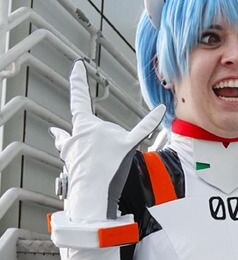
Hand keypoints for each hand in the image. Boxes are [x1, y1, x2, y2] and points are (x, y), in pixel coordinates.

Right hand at [51, 60, 164, 223]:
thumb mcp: (67, 154)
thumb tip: (55, 132)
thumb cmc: (79, 174)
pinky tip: (160, 108)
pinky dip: (152, 119)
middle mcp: (97, 126)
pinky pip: (141, 129)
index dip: (78, 82)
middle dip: (103, 146)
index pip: (78, 100)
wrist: (91, 193)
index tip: (78, 66)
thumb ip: (62, 140)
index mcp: (81, 126)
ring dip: (115, 151)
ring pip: (118, 137)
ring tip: (107, 166)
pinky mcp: (128, 144)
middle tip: (97, 163)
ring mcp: (112, 135)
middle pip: (105, 130)